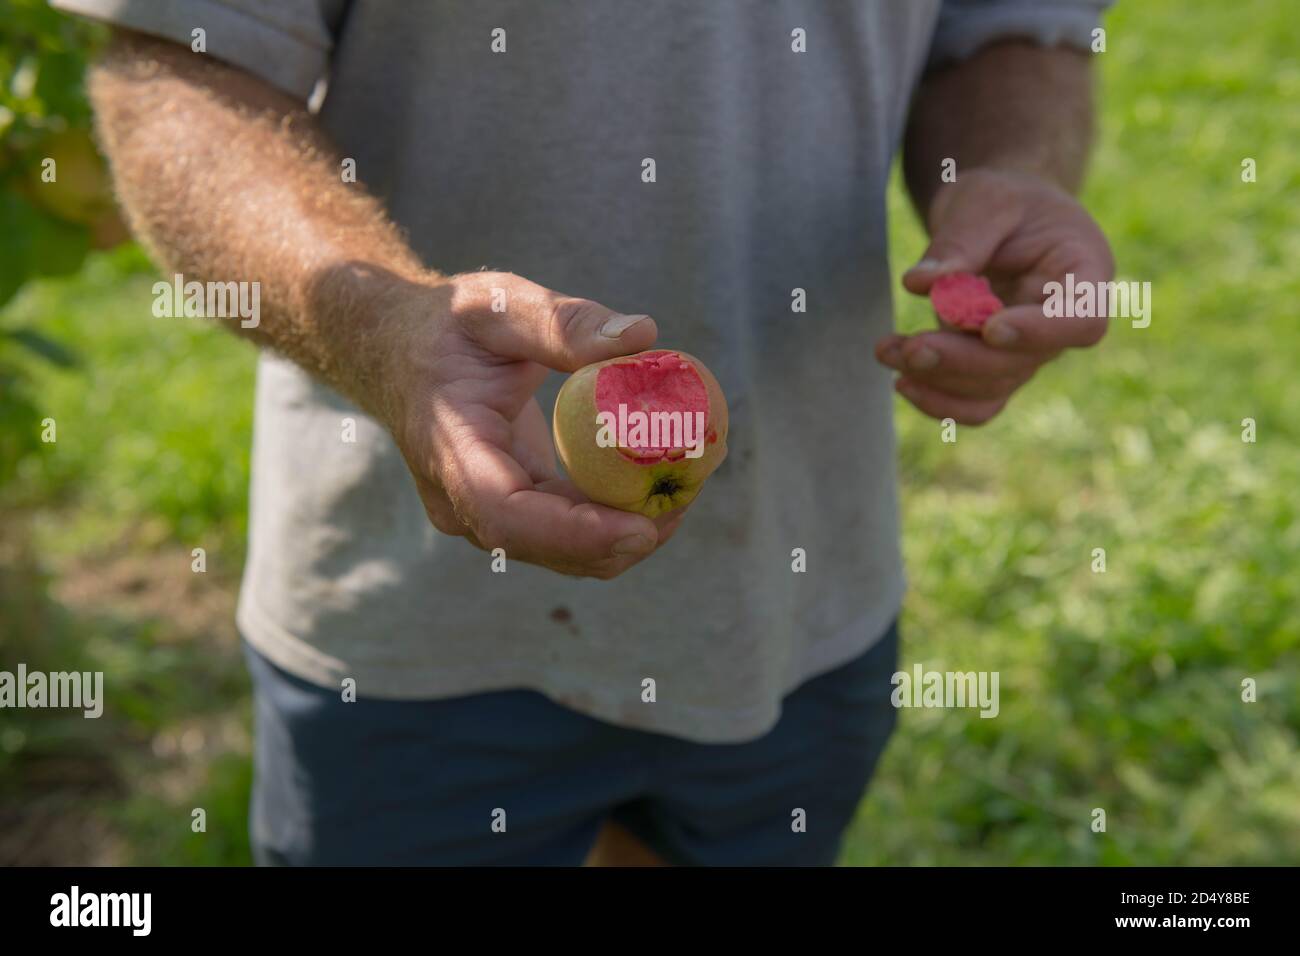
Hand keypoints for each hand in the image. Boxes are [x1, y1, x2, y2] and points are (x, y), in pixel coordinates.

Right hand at [380, 271, 684, 578]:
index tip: (642, 526)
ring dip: (624, 534)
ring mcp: (482, 512)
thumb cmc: (445, 323)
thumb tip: (642, 336)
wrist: (396, 348)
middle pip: (545, 546)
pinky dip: (612, 519)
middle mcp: (461, 500)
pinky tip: (658, 485)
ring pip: (560, 550)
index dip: (576, 533)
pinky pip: (564, 531)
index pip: (506, 515)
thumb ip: (563, 321)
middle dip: (621, 538)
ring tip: (685, 488)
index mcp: (449, 451)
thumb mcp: (498, 305)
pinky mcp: (509, 507)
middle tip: (686, 498)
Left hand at [878, 168, 1114, 424]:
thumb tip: (921, 284)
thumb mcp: (985, 199)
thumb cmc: (1002, 201)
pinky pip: (977, 404)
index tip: (991, 327)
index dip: (1040, 332)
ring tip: (886, 349)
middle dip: (962, 360)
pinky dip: (939, 402)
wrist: (996, 219)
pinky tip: (901, 383)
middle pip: (1024, 362)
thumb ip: (961, 240)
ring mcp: (1031, 352)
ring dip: (937, 378)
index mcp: (1082, 272)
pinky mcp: (997, 370)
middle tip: (911, 348)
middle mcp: (1063, 323)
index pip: (1082, 318)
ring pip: (992, 387)